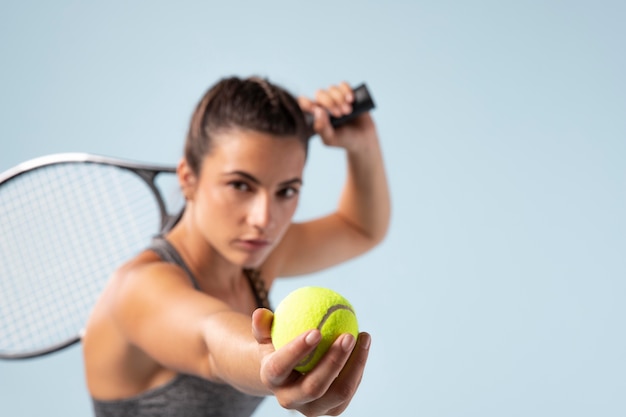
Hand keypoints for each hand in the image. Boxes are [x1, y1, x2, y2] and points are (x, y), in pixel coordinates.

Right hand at [252, 308, 370, 416]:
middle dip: (333, 362)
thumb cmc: (276, 346)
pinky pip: (349, 390)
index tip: (316, 330)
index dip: (297, 350)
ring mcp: (312, 408)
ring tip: (362, 337)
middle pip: (314, 386)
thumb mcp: (266, 335)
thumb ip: (263, 325)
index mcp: (271, 378)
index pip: (281, 367)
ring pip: (339, 392)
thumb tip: (261, 312)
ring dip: (354, 364)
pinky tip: (363, 344)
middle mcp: (289, 399)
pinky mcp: (332, 409)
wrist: (287, 376)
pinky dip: (358, 367)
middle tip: (347, 335)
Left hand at [298, 82, 377, 152]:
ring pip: (332, 88)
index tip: (315, 110)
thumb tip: (318, 110)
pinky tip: (351, 100)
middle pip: (319, 93)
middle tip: (339, 115)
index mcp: (316, 114)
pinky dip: (346, 90)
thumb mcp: (330, 139)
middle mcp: (324, 104)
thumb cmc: (343, 140)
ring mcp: (336, 98)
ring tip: (348, 111)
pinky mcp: (348, 94)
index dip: (307, 103)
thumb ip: (321, 127)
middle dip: (329, 103)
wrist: (363, 139)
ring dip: (339, 98)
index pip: (304, 103)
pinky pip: (344, 85)